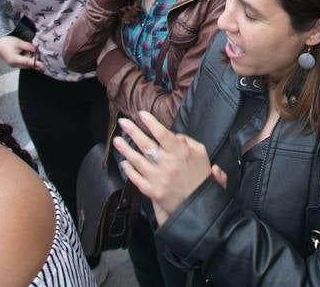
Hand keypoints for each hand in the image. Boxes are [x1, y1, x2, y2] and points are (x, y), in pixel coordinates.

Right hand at [0, 36, 41, 69]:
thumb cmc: (7, 42)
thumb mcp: (19, 42)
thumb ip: (29, 47)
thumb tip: (36, 50)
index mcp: (15, 59)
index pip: (28, 62)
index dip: (35, 63)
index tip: (42, 65)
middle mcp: (14, 65)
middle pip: (28, 64)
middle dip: (33, 58)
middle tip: (34, 50)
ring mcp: (14, 65)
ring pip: (26, 64)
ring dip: (29, 58)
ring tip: (25, 50)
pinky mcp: (14, 64)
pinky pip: (23, 63)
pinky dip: (26, 59)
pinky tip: (24, 52)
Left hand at [114, 111, 216, 226]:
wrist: (200, 205)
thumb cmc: (201, 177)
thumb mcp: (202, 154)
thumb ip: (188, 142)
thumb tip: (174, 136)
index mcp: (180, 153)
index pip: (163, 134)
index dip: (151, 122)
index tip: (141, 114)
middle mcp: (167, 164)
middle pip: (146, 145)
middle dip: (133, 131)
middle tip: (123, 122)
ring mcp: (158, 178)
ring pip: (137, 161)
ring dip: (125, 150)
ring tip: (117, 140)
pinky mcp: (152, 191)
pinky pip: (136, 179)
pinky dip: (129, 170)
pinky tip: (124, 163)